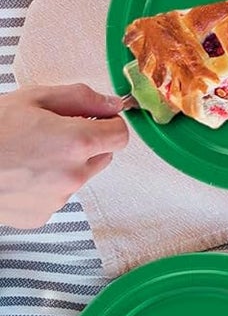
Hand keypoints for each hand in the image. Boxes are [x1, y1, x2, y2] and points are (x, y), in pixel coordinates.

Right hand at [0, 85, 127, 229]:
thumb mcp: (33, 99)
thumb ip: (81, 98)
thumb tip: (111, 104)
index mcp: (77, 143)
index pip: (121, 135)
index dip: (110, 124)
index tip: (96, 119)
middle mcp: (72, 175)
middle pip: (103, 157)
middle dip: (88, 143)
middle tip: (54, 133)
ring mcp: (57, 200)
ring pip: (78, 177)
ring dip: (66, 165)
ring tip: (28, 154)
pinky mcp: (39, 217)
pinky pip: (56, 196)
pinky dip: (45, 186)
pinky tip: (19, 174)